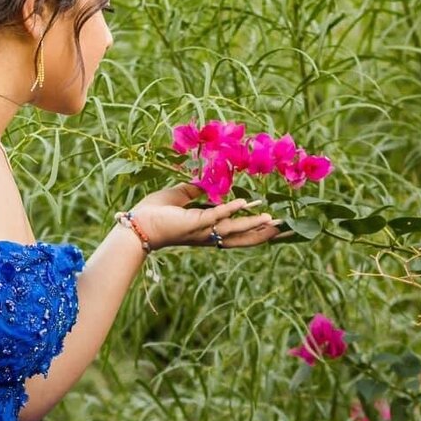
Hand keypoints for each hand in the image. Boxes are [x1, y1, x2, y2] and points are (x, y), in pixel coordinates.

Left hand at [128, 181, 288, 251]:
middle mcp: (207, 234)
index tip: (272, 225)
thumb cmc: (153, 214)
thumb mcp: (178, 197)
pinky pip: (215, 216)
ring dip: (253, 225)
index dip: (253, 229)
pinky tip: (245, 203)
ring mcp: (201, 230)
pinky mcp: (193, 223)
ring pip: (233, 230)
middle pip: (240, 238)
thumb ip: (193, 191)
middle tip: (284, 229)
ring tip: (273, 220)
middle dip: (262, 234)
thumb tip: (206, 182)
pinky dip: (230, 210)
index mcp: (205, 229)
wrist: (135, 225)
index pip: (234, 231)